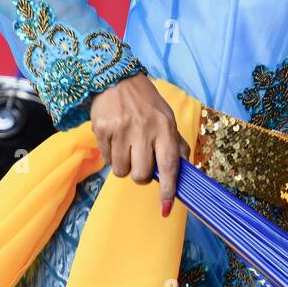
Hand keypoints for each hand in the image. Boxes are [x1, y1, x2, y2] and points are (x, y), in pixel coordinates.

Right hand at [89, 72, 189, 217]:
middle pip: (141, 175)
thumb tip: (186, 172)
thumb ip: (176, 145)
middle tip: (140, 160)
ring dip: (124, 165)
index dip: (168, 189)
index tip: (165, 207)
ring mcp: (121, 130)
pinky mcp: (102, 130)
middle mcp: (144, 129)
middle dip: (140, 175)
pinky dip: (110, 155)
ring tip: (127, 146)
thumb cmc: (146, 104)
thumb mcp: (167, 119)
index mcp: (164, 127)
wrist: (117, 79)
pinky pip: (106, 160)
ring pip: (121, 171)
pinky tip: (115, 139)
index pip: (169, 165)